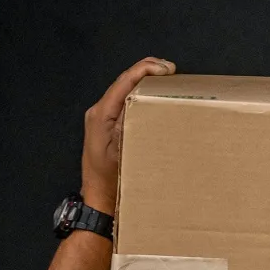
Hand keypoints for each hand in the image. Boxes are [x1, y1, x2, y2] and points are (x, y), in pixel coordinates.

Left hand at [81, 57, 175, 212]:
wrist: (98, 200)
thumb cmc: (111, 183)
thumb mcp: (125, 154)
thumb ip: (132, 127)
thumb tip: (147, 103)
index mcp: (101, 115)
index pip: (124, 82)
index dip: (145, 70)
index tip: (166, 69)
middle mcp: (99, 111)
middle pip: (124, 81)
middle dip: (147, 71)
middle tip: (170, 69)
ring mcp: (102, 117)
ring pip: (125, 89)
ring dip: (145, 81)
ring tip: (166, 78)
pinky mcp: (107, 124)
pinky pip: (124, 102)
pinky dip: (141, 94)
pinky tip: (155, 96)